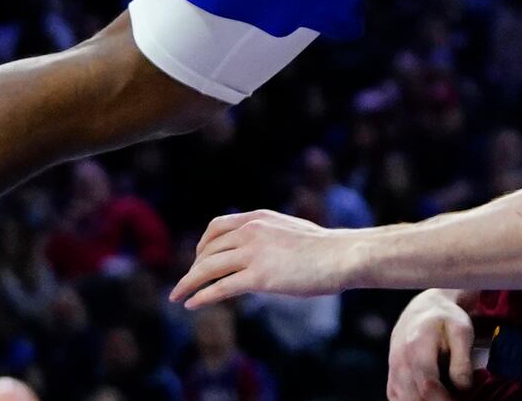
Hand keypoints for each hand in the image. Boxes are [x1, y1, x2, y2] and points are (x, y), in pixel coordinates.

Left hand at [171, 210, 352, 307]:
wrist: (343, 255)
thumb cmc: (324, 248)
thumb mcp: (289, 231)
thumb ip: (268, 236)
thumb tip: (257, 252)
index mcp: (259, 218)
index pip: (217, 227)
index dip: (202, 245)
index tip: (198, 260)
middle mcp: (251, 231)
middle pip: (208, 250)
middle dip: (193, 268)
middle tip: (185, 284)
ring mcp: (254, 253)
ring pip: (208, 268)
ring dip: (188, 283)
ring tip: (177, 296)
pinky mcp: (259, 277)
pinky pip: (220, 287)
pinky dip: (201, 296)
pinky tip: (192, 304)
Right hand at [387, 289, 479, 400]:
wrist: (422, 310)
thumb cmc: (445, 320)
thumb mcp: (461, 331)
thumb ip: (462, 360)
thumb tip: (463, 386)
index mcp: (417, 346)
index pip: (428, 385)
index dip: (445, 400)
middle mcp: (400, 361)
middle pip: (416, 398)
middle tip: (458, 398)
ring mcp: (393, 372)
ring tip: (446, 395)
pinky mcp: (392, 380)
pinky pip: (399, 400)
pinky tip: (433, 396)